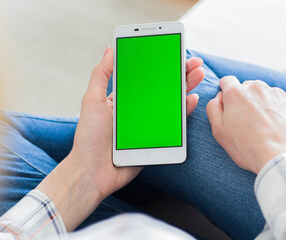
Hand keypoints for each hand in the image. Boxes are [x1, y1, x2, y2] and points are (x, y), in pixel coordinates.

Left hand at [38, 47, 204, 230]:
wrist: (93, 172)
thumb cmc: (88, 138)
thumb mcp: (91, 100)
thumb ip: (101, 74)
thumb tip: (110, 49)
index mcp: (122, 99)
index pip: (144, 77)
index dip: (158, 64)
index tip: (171, 51)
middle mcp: (137, 110)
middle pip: (161, 87)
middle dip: (178, 73)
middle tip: (193, 61)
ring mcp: (148, 124)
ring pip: (171, 103)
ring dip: (185, 87)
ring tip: (197, 73)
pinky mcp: (156, 139)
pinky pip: (173, 124)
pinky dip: (185, 111)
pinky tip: (191, 99)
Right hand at [206, 76, 285, 173]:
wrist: (284, 157)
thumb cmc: (248, 147)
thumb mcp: (219, 131)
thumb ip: (213, 109)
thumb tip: (219, 98)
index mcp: (236, 93)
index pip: (226, 81)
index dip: (226, 94)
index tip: (230, 107)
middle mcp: (256, 87)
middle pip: (246, 88)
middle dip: (245, 100)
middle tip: (246, 122)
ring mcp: (277, 93)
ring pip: (264, 95)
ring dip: (262, 105)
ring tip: (264, 127)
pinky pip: (280, 103)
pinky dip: (277, 112)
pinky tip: (277, 128)